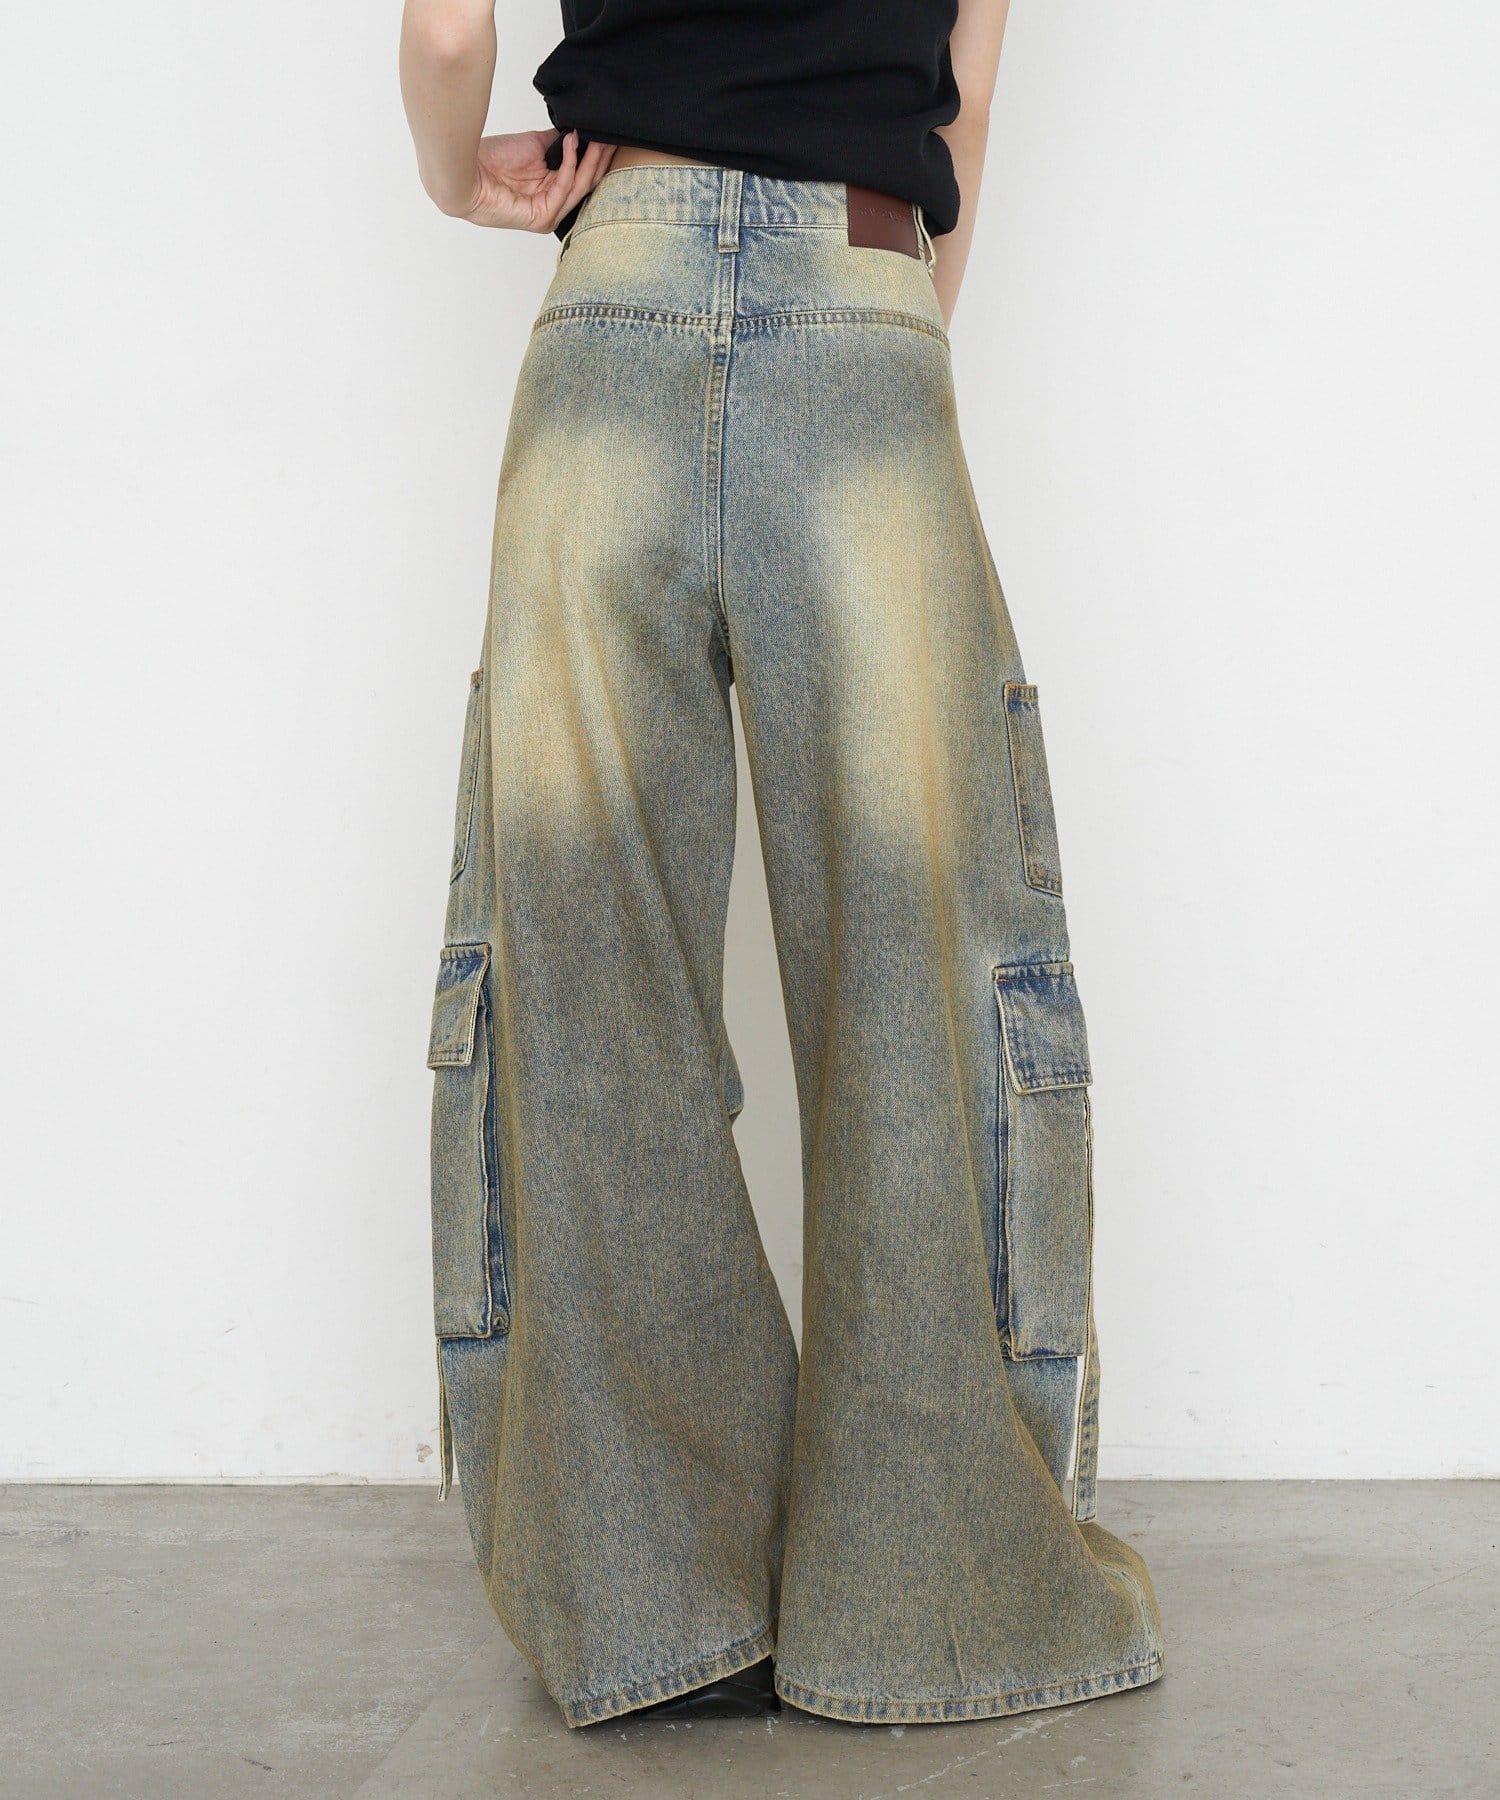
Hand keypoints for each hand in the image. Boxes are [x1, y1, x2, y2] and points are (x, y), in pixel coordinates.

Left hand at [447, 129, 614, 230]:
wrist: (468, 170)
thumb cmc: (492, 161)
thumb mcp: (534, 145)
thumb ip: (558, 143)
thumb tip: (578, 131)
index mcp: (551, 192)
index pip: (582, 177)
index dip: (596, 157)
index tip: (608, 136)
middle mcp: (552, 205)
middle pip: (586, 183)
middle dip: (600, 158)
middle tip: (612, 136)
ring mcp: (548, 214)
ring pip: (579, 187)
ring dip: (591, 160)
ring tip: (599, 138)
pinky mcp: (541, 218)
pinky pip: (563, 187)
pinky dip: (571, 162)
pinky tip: (573, 142)